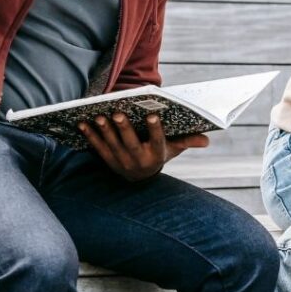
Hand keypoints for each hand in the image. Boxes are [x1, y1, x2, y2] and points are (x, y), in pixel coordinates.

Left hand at [78, 113, 208, 180]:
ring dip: (105, 131)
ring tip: (99, 116)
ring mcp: (122, 162)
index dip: (154, 129)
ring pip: (112, 145)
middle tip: (118, 113)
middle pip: (131, 143)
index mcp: (157, 155)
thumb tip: (207, 140)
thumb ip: (188, 141)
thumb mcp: (174, 149)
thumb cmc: (159, 154)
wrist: (141, 178)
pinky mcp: (108, 161)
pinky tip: (82, 123)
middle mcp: (139, 161)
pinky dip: (90, 136)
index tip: (152, 115)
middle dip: (124, 128)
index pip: (157, 141)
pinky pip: (98, 148)